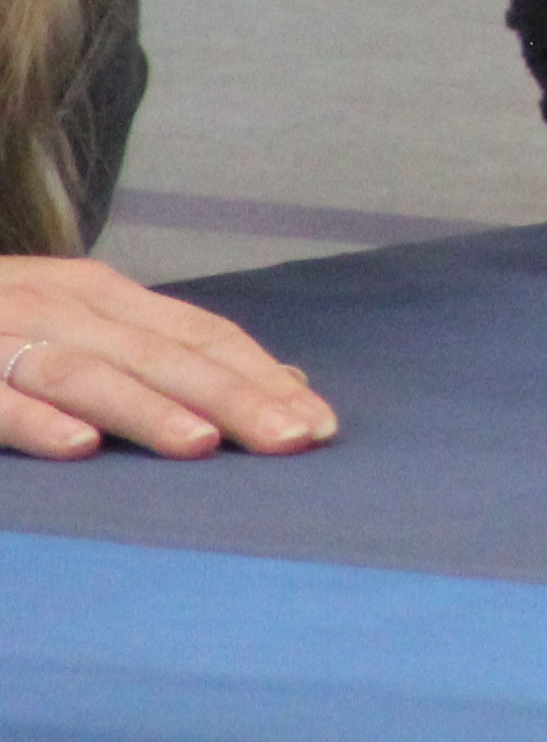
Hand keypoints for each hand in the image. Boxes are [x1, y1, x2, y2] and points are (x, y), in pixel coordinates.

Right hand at [0, 257, 337, 459]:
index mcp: (98, 294)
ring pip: (85, 371)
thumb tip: (281, 380)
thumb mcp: (80, 326)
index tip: (319, 424)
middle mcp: (58, 304)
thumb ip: (165, 353)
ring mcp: (0, 334)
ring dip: (145, 409)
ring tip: (202, 446)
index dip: (260, 376)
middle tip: (292, 440)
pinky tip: (79, 447)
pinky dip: (35, 419)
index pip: (199, 334)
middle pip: (161, 354)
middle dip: (233, 397)